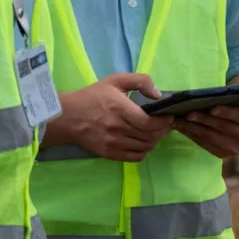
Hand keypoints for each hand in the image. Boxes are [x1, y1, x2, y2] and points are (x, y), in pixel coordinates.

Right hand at [54, 73, 172, 160]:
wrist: (68, 116)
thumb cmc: (93, 96)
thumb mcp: (115, 80)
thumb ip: (140, 81)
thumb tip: (158, 94)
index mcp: (120, 109)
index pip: (148, 123)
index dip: (163, 122)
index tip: (169, 117)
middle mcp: (117, 129)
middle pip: (149, 136)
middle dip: (162, 131)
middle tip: (165, 124)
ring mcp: (113, 144)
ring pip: (144, 147)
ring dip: (154, 140)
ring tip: (155, 132)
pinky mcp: (109, 154)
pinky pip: (135, 157)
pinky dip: (144, 150)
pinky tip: (143, 141)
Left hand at [174, 63, 238, 158]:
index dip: (226, 112)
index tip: (212, 107)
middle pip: (221, 127)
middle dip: (203, 119)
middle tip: (186, 112)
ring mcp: (235, 148)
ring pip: (210, 137)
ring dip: (193, 128)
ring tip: (177, 118)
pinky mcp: (223, 154)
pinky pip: (204, 144)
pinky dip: (192, 135)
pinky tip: (181, 126)